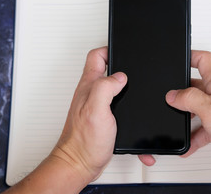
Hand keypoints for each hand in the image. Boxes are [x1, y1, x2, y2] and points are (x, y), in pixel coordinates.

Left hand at [51, 46, 126, 179]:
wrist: (80, 163)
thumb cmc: (84, 141)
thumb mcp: (96, 109)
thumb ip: (106, 87)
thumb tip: (120, 76)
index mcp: (90, 86)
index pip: (96, 57)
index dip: (109, 48)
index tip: (121, 47)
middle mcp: (92, 93)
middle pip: (103, 68)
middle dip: (115, 60)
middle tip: (126, 58)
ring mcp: (96, 105)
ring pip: (109, 85)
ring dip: (119, 80)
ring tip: (130, 77)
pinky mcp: (102, 117)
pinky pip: (112, 102)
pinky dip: (120, 99)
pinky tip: (127, 102)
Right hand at [140, 50, 210, 171]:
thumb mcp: (210, 108)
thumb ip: (189, 99)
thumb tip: (173, 95)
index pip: (203, 59)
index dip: (190, 55)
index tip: (178, 57)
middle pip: (198, 84)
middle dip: (183, 91)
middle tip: (172, 97)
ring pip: (202, 108)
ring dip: (190, 116)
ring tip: (180, 123)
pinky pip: (208, 126)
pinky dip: (198, 134)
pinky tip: (191, 143)